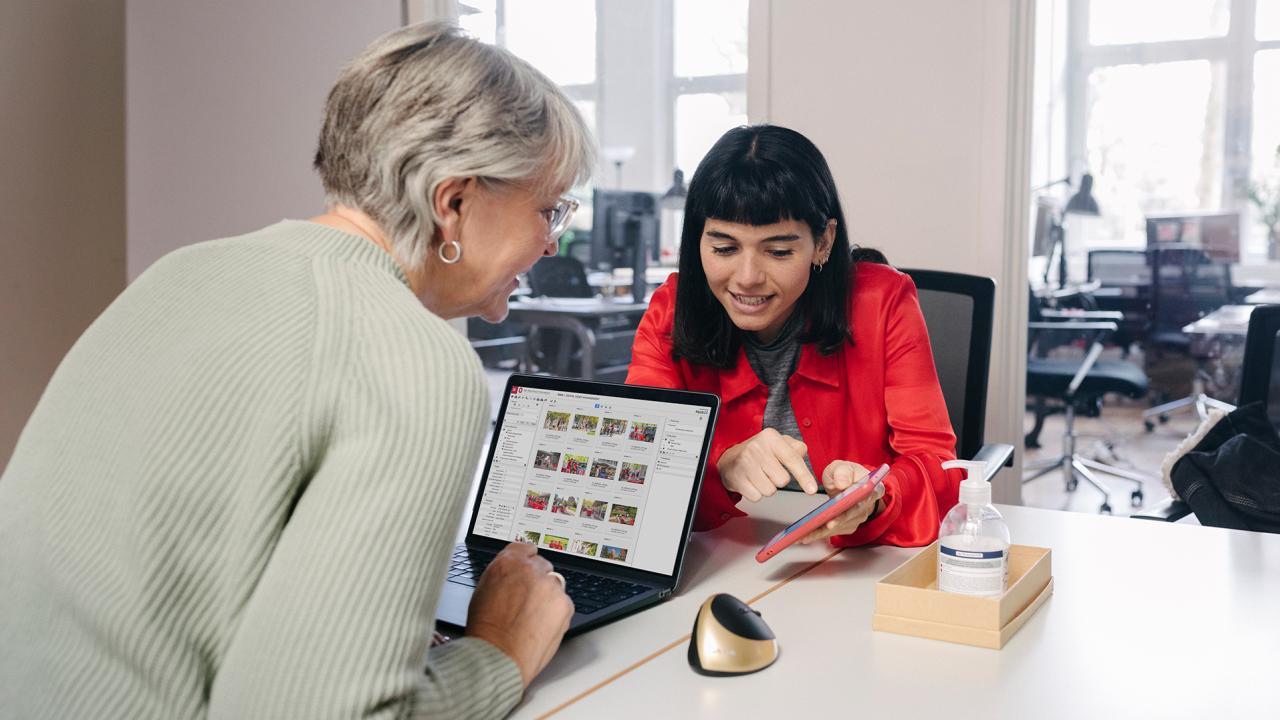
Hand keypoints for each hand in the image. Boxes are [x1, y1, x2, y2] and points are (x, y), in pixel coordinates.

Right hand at [465, 542, 573, 686]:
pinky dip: (556, 613)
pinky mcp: (565, 604)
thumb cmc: (486, 630)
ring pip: (555, 585)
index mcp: (508, 562)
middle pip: (543, 566)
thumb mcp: (484, 591)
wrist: (499, 655)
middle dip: (538, 580)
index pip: (526, 548)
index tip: (529, 568)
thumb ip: (503, 576)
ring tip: (532, 618)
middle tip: (528, 601)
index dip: (527, 560)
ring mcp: (550, 586)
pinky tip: (541, 626)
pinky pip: (564, 603)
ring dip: (548, 596)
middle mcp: (531, 569)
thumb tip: (512, 575)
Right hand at [716, 428, 818, 500]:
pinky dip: (756, 493)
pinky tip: (750, 482)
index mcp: (770, 437)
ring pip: (770, 491)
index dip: (804, 476)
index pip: (792, 458)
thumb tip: (802, 452)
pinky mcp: (736, 479)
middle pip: (783, 480)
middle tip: (769, 471)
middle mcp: (756, 448)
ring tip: (759, 476)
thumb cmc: (759, 452)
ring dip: (767, 487)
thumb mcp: (778, 443)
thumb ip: (795, 447)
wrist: (730, 459)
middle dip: (779, 480)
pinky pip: (757, 497)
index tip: (812, 489)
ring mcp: (745, 463)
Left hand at [799, 461, 885, 544]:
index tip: (842, 507)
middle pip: (852, 514)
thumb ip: (842, 471)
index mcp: (872, 488)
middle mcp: (867, 505)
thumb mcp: (842, 467)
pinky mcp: (847, 525)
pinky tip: (805, 535)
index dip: (855, 502)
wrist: (845, 483)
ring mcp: (857, 517)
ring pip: (840, 526)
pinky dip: (818, 533)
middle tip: (826, 524)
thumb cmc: (845, 474)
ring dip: (822, 531)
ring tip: (805, 533)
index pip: (866, 496)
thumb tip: (843, 483)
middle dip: (838, 520)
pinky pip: (832, 531)